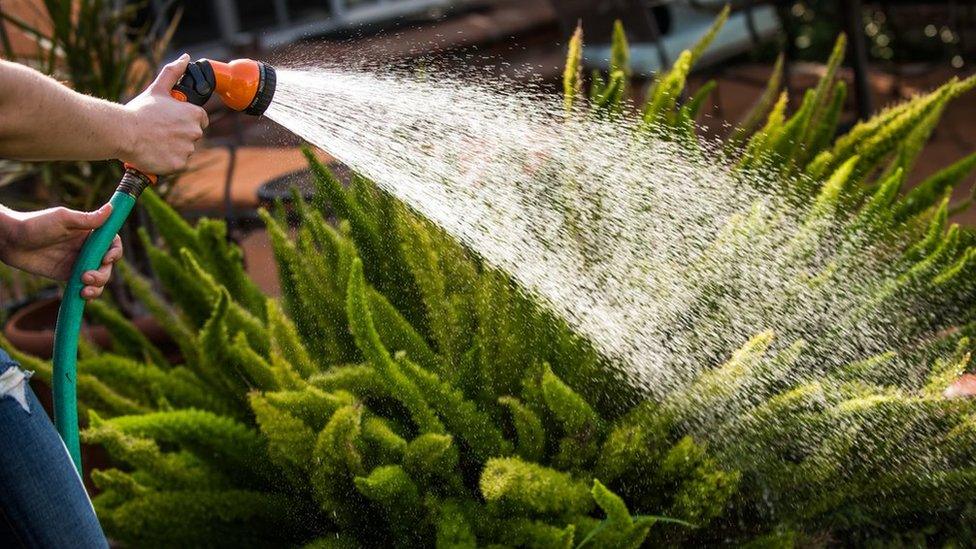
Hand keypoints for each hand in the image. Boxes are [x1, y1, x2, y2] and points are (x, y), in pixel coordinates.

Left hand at [0, 204, 122, 299]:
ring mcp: (77, 263)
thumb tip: (111, 209)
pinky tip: (82, 296)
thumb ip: (87, 219)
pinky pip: (84, 287)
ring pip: (99, 278)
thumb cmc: (34, 224)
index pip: (112, 243)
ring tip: (83, 290)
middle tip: (86, 277)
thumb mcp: (62, 219)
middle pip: (107, 265)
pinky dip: (87, 294)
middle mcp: (86, 249)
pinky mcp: (67, 276)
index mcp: (89, 233)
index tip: (106, 259)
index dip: (114, 252)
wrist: (10, 241)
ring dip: (97, 287)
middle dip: (102, 274)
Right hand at [120, 53, 208, 173]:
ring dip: (173, 147)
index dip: (188, 120)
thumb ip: (173, 73)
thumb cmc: (140, 111)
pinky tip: (154, 152)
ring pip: (184, 150)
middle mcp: (195, 132)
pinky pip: (176, 163)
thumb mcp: (157, 89)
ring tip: (154, 141)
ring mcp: (187, 149)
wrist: (124, 132)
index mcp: (194, 114)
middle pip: (192, 135)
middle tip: (159, 131)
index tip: (174, 121)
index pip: (201, 119)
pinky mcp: (179, 164)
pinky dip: (167, 160)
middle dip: (179, 134)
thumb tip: (185, 58)